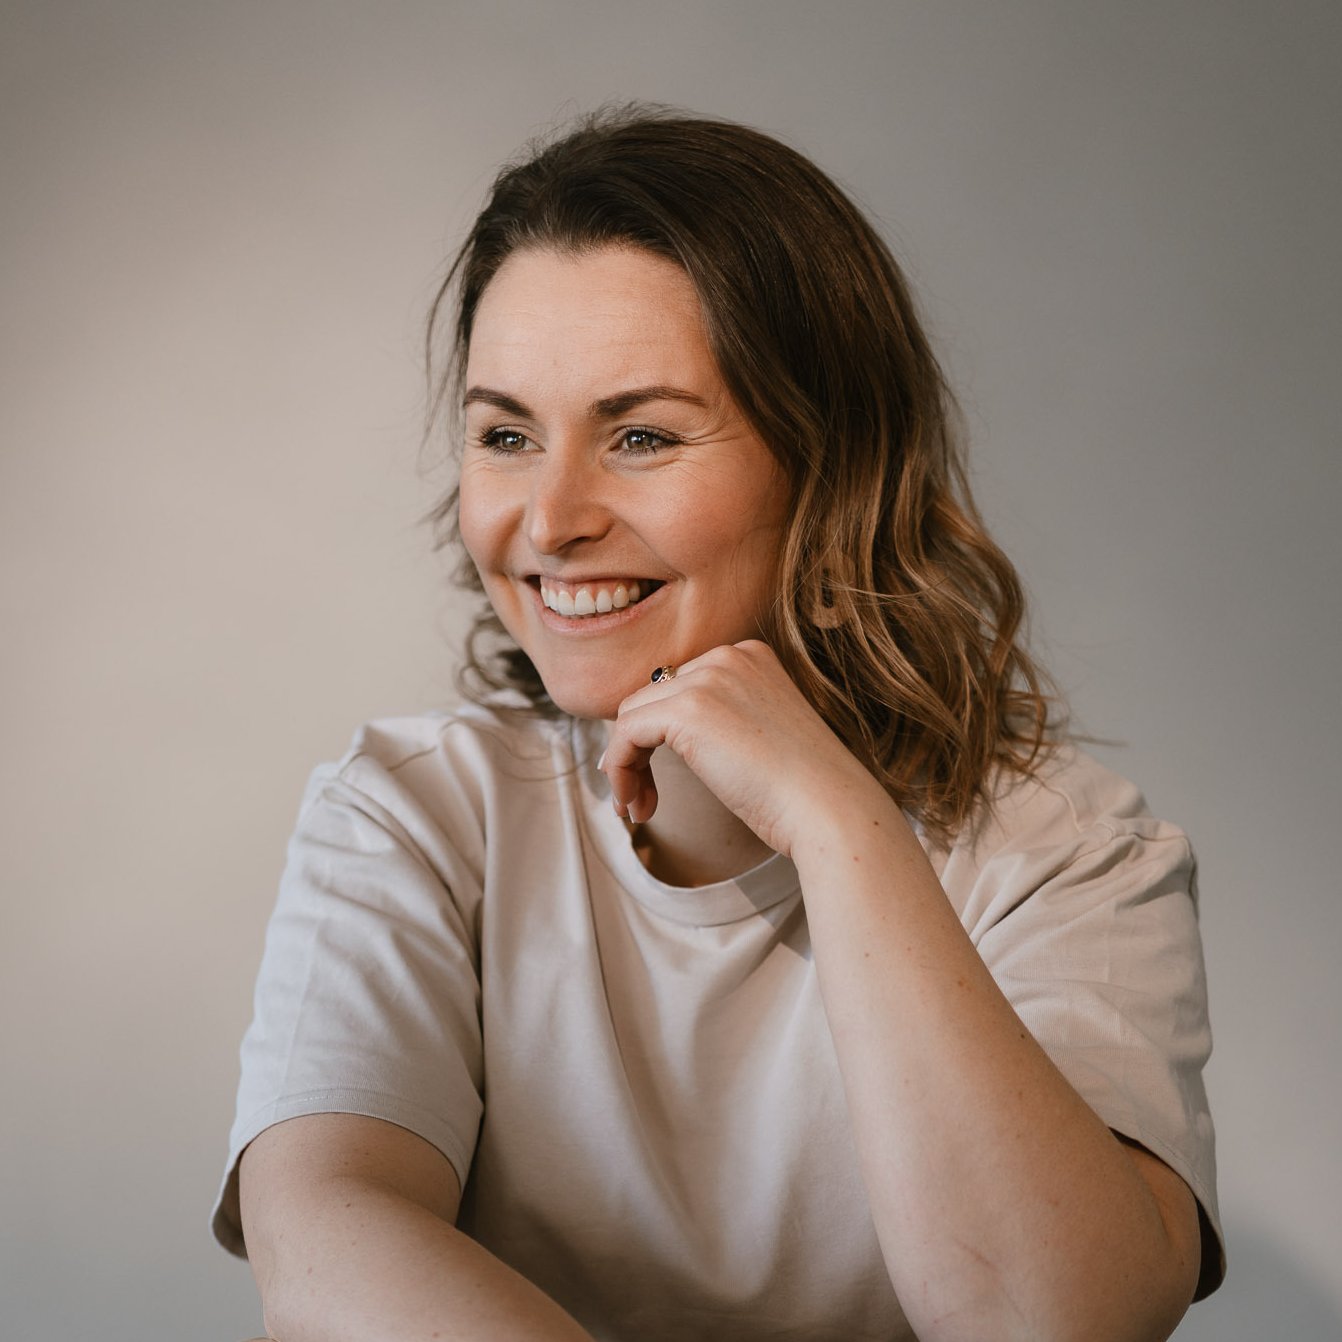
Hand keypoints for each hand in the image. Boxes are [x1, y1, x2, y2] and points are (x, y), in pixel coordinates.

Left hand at [600, 639, 882, 857]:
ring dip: (626, 767)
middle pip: (650, 699)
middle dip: (638, 752)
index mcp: (748, 656)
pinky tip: (637, 805)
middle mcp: (727, 656)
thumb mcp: (756, 734)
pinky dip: (620, 770)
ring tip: (639, 808)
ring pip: (631, 717)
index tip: (660, 778)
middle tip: (645, 801)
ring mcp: (707, 679)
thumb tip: (656, 730)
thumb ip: (716, 719)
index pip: (678, 687)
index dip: (659, 735)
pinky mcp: (688, 710)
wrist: (828, 808)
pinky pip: (624, 734)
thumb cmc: (801, 790)